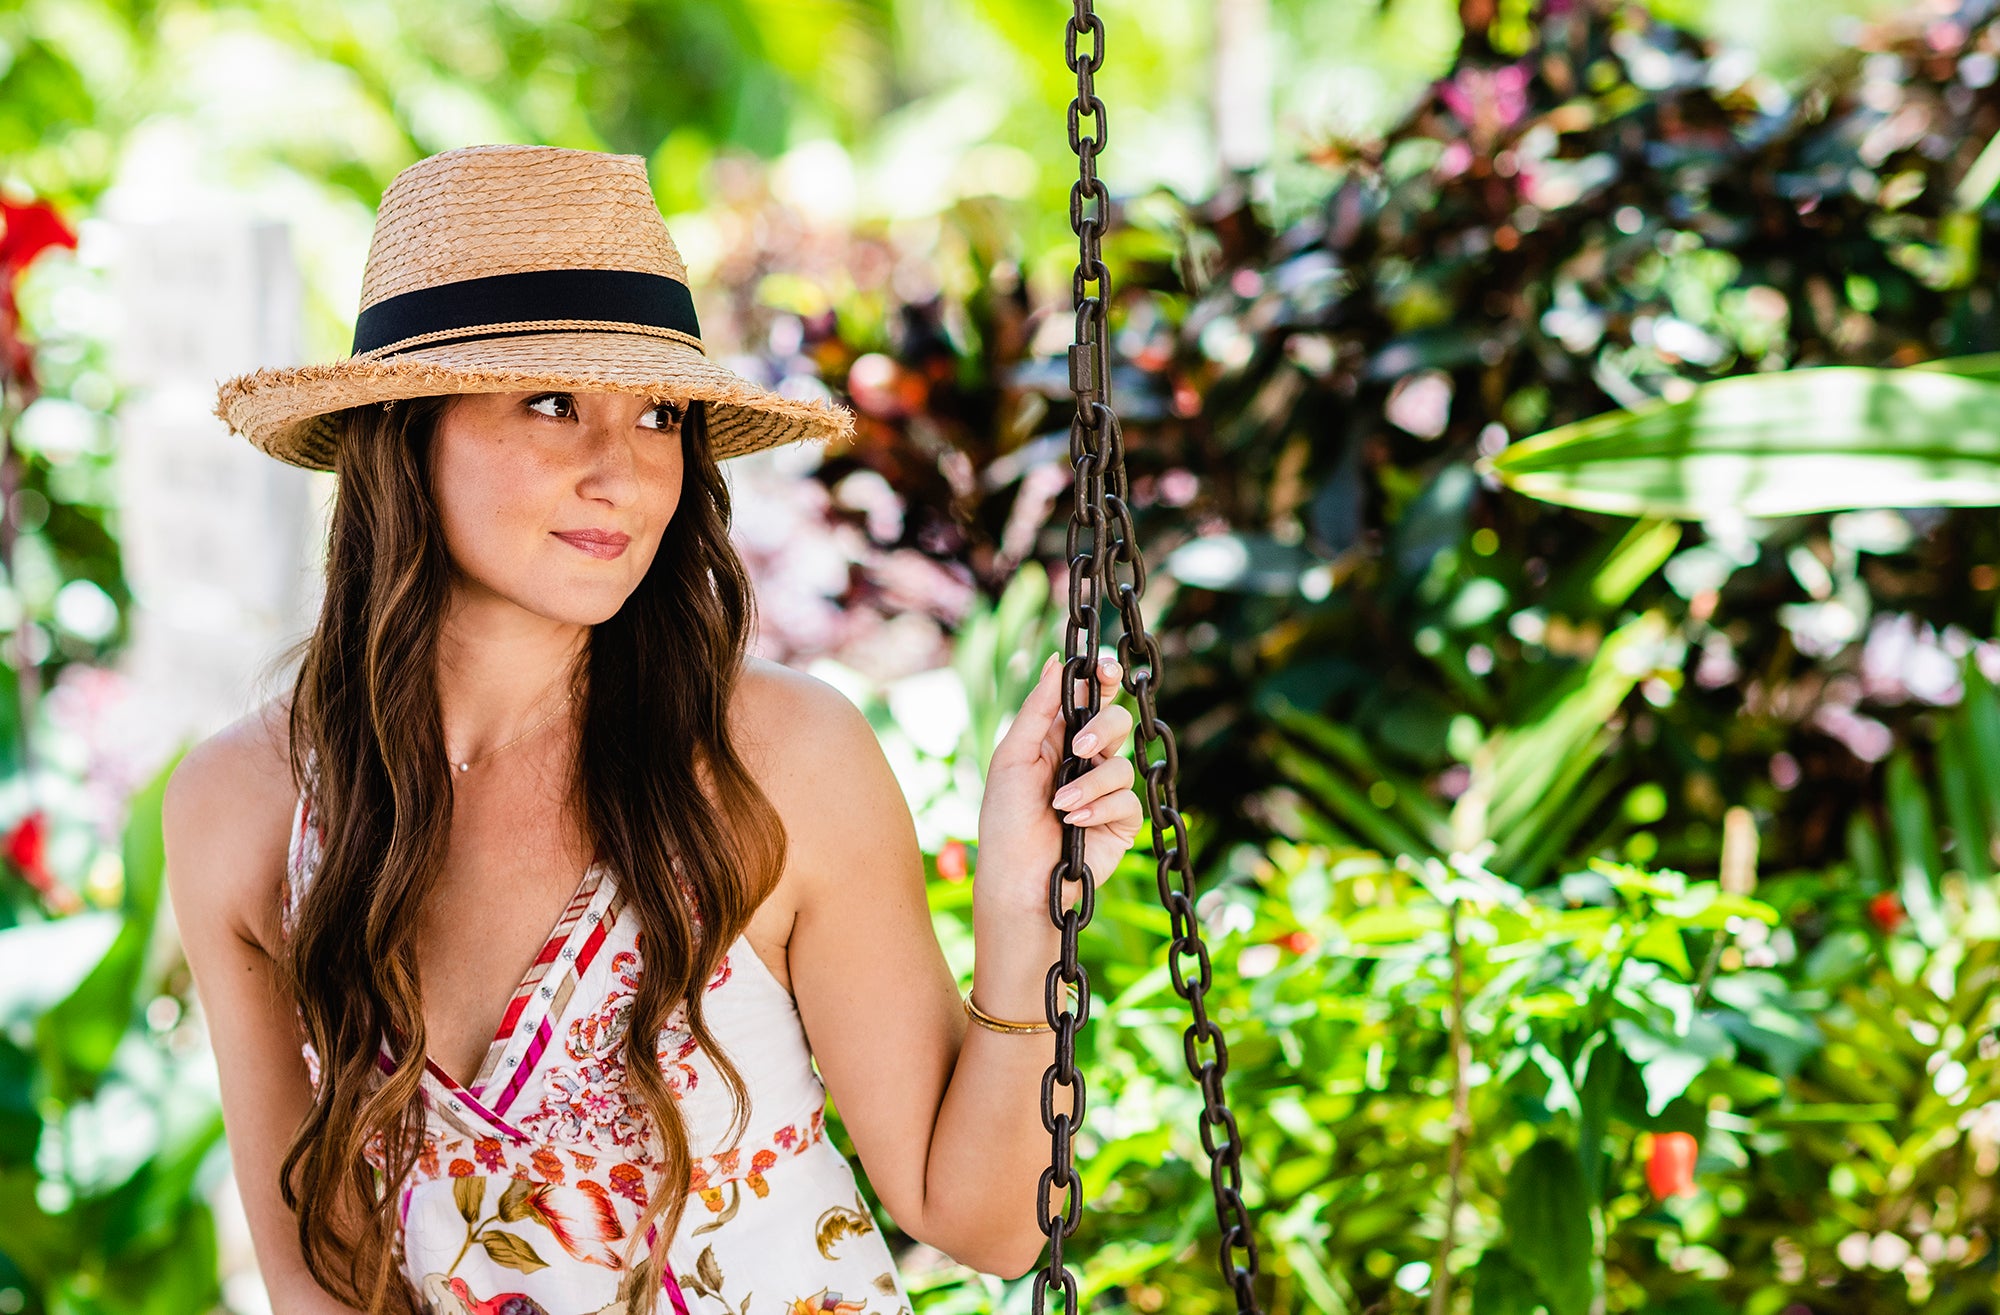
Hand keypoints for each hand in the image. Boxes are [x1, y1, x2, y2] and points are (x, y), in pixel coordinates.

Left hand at [974, 650, 1141, 918]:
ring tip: (1061, 806)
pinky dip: (1100, 808)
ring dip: (1090, 783)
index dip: (1103, 678)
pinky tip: (1076, 823)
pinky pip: (1128, 800)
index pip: (1090, 699)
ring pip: (1122, 764)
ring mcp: (1106, 791)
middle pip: (1117, 721)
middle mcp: (1086, 761)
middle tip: (1079, 747)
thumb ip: (1038, 709)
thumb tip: (1056, 661)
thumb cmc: (1005, 819)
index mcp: (1058, 739)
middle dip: (1103, 729)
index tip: (1106, 669)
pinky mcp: (1121, 822)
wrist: (1017, 879)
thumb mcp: (1013, 757)